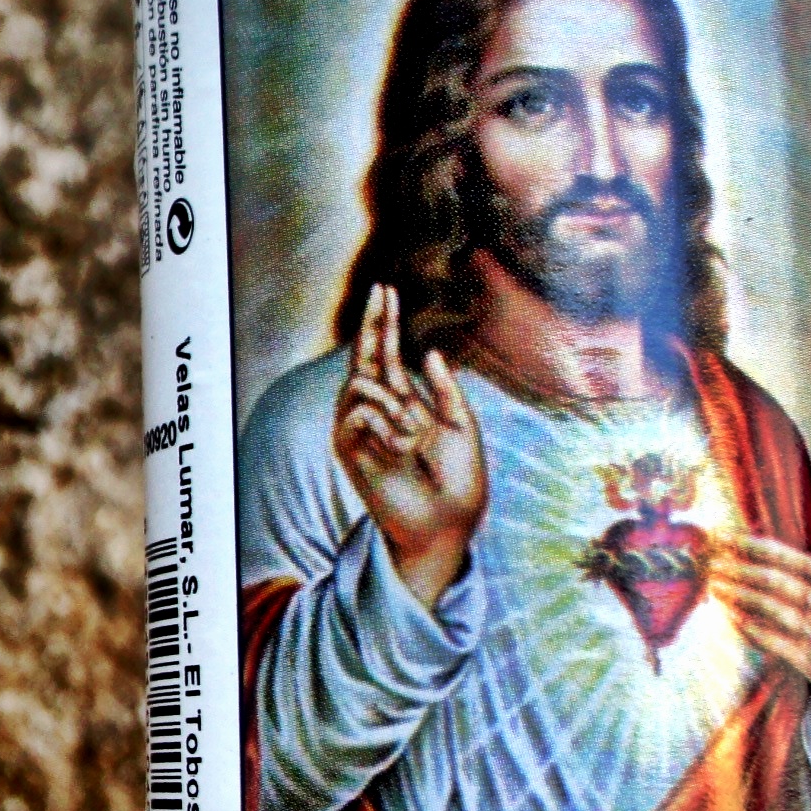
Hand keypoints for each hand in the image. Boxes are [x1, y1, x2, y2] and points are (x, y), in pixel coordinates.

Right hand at [332, 284, 487, 612]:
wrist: (445, 521)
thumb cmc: (459, 480)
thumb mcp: (462, 426)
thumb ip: (445, 390)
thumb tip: (429, 353)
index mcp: (405, 403)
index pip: (388, 355)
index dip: (385, 323)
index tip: (385, 290)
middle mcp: (379, 411)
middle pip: (366, 356)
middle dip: (373, 323)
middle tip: (381, 291)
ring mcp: (360, 428)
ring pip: (361, 383)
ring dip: (391, 403)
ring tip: (410, 437)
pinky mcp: (347, 448)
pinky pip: (357, 413)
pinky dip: (383, 425)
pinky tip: (398, 449)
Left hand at [708, 534, 810, 722]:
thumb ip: (786, 576)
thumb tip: (737, 553)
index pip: (794, 558)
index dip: (760, 546)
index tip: (725, 537)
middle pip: (784, 582)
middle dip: (746, 570)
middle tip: (713, 564)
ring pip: (782, 611)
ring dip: (747, 597)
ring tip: (716, 588)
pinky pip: (783, 644)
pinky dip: (759, 631)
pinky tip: (734, 620)